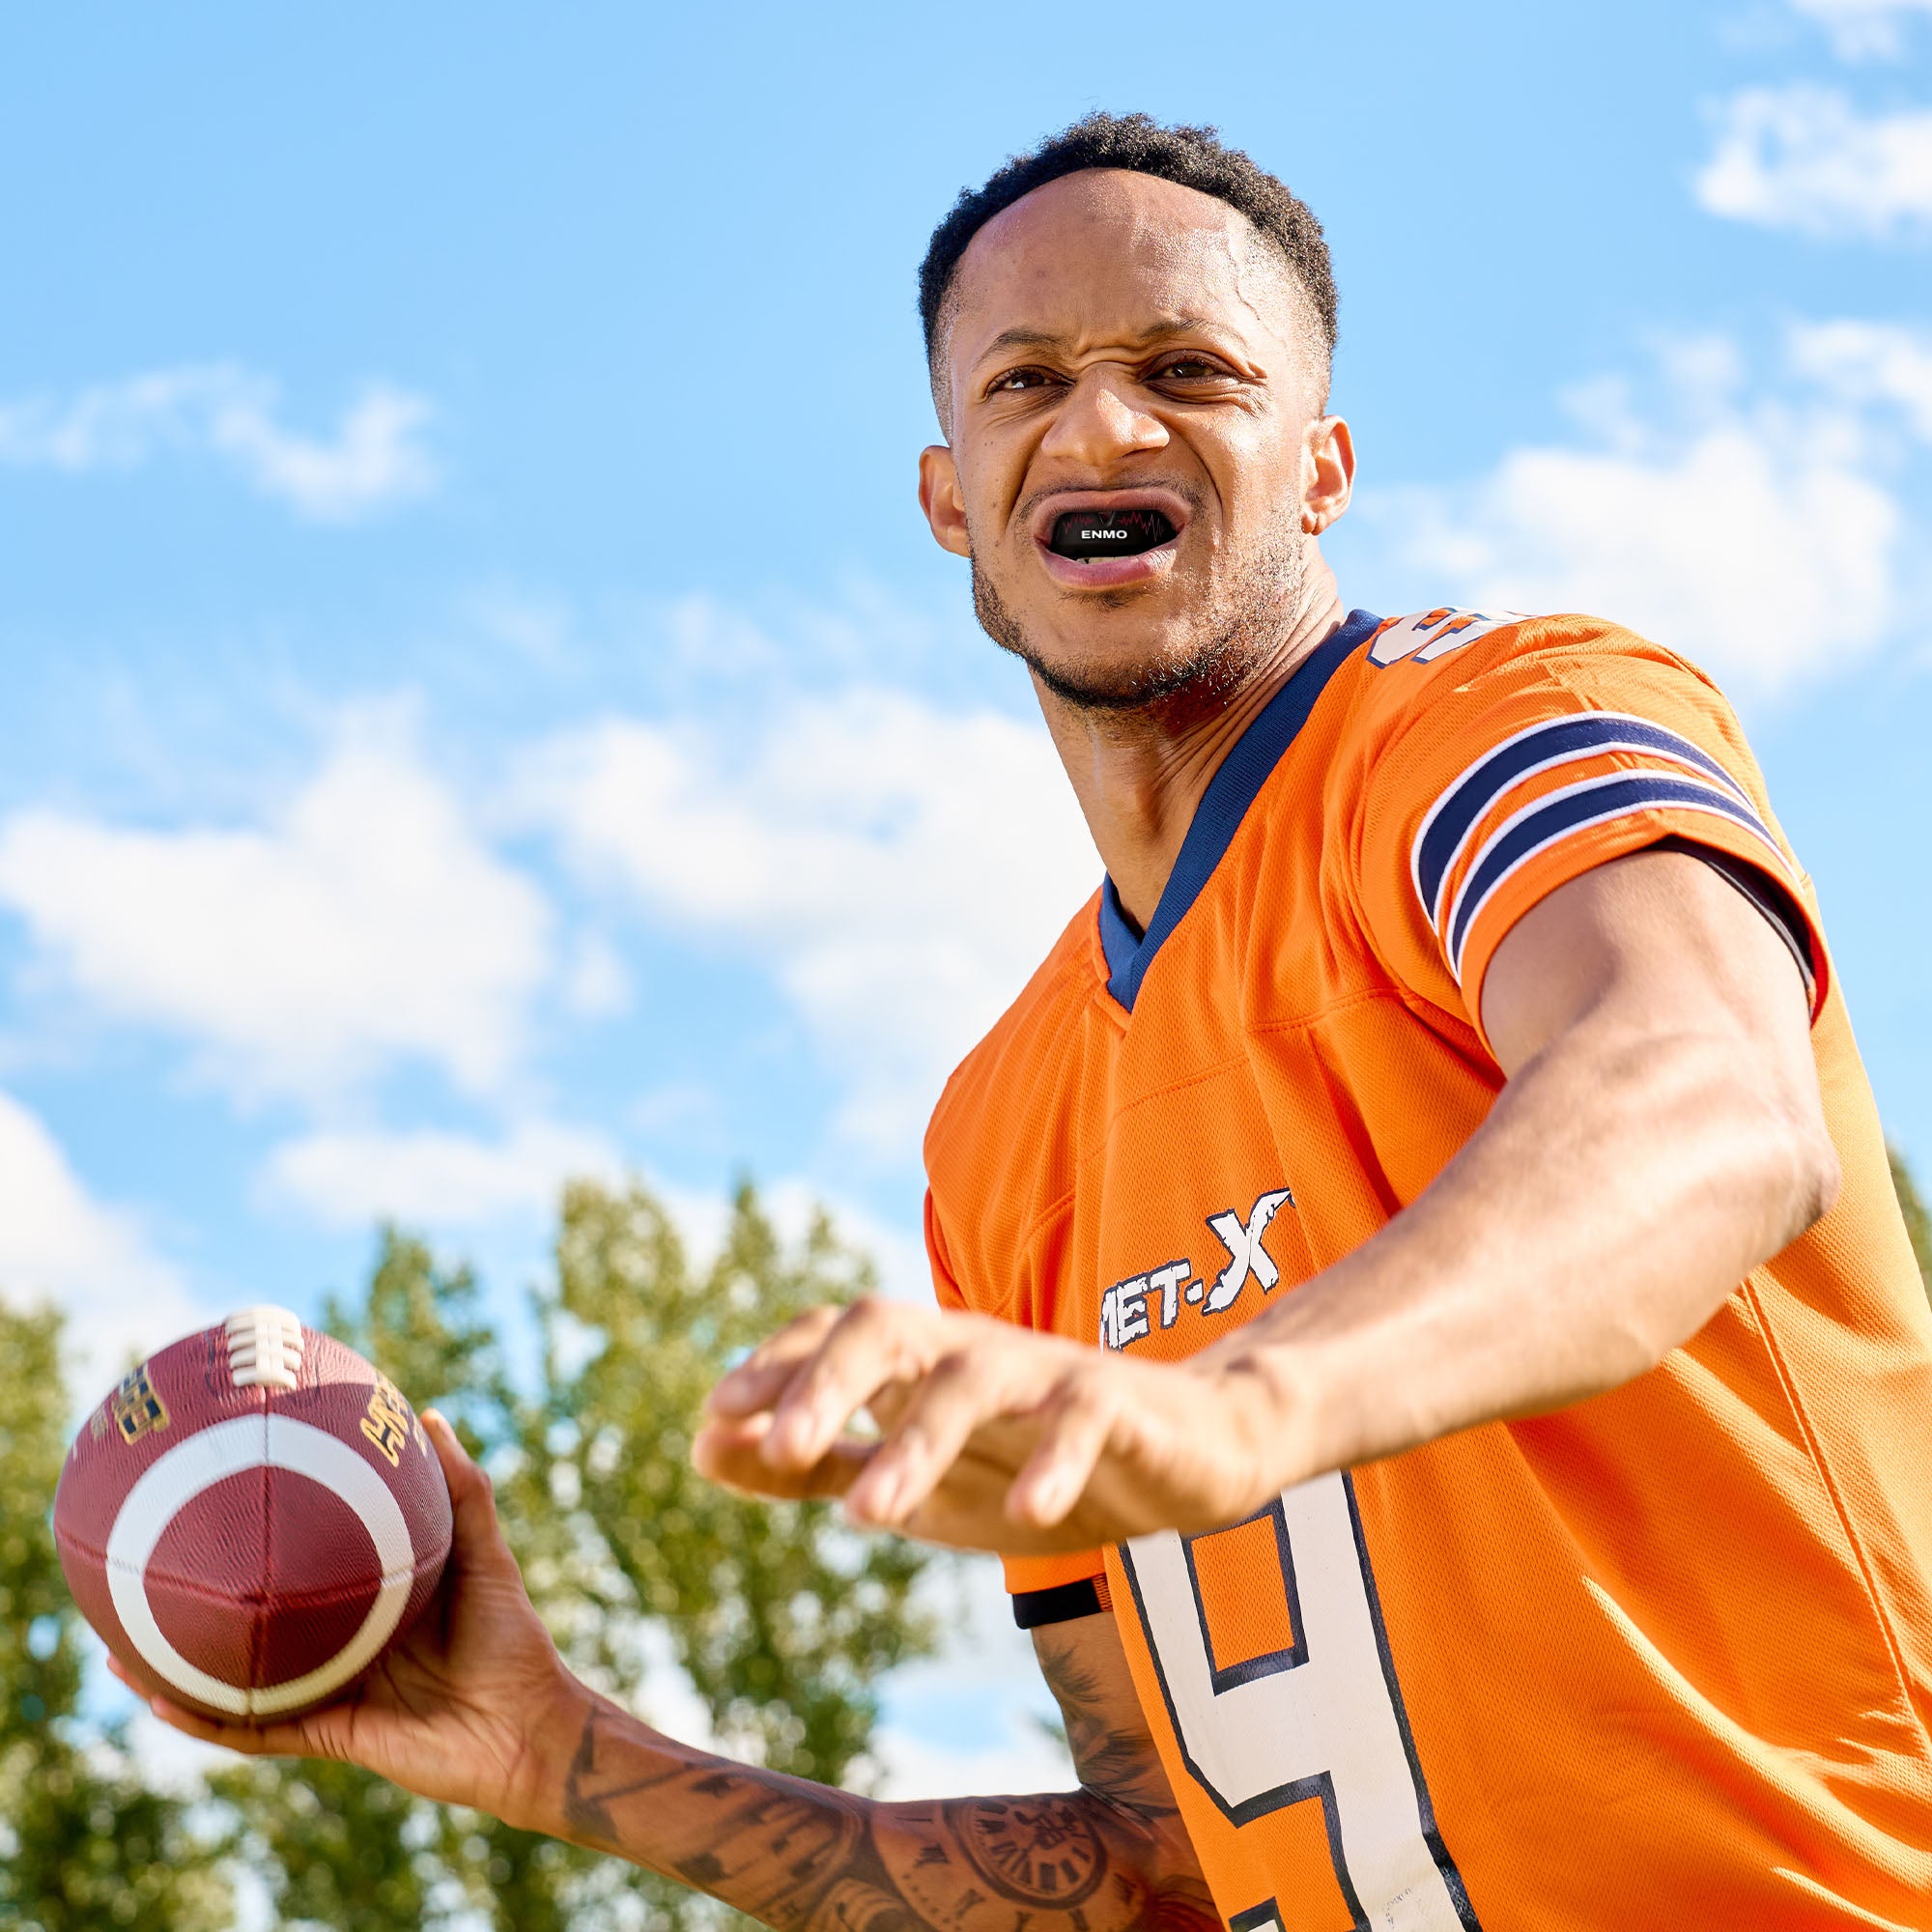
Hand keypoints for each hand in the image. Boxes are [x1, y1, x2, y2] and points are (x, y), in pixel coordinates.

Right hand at [115, 1411, 590, 1833]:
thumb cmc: (513, 1637)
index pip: (305, 1571)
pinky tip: (162, 1700)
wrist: (527, 1727)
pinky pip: (257, 1729)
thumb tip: (427, 1416)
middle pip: (257, 1628)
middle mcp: (342, 1647)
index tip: (225, 1504)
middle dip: (203, 1611)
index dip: (266, 1547)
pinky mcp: (330, 1735)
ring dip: (179, 1671)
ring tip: (120, 1649)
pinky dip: (209, 1719)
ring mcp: (331, 1693)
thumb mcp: (482, 1552)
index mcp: (369, 1604)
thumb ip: (461, 1490)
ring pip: (239, 1683)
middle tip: (148, 1575)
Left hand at [692, 1299, 1298, 1551]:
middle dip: (828, 1378)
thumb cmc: (1031, 1463)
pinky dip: (1054, 1462)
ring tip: (865, 1513)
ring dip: (916, 1439)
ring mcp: (1048, 1373)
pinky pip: (1083, 1417)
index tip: (717, 1414)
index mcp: (921, 1364)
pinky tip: (1026, 1516)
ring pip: (974, 1377)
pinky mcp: (1121, 1405)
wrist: (1190, 1455)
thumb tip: (701, 1444)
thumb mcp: (914, 1478)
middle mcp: (975, 1351)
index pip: (835, 1334)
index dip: (777, 1365)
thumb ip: (812, 1463)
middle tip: (777, 1446)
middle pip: (890, 1327)